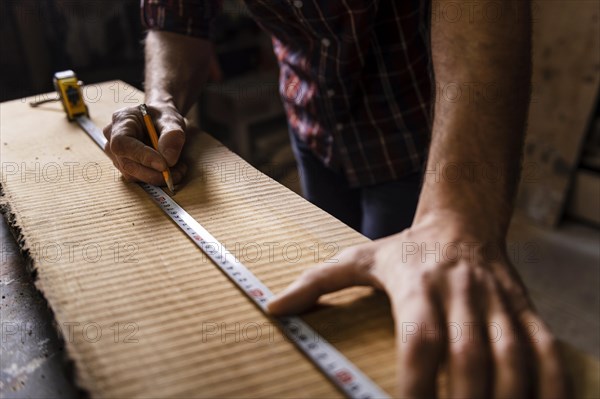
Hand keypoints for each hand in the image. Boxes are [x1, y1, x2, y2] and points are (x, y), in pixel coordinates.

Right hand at [103, 102, 187, 184]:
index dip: (141, 156)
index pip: (122, 143)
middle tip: (178, 172)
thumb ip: (172, 135)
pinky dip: (156, 177)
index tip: (163, 165)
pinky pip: (138, 178)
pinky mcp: (124, 166)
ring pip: (132, 175)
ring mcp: (116, 154)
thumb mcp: (172, 119)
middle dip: (154, 173)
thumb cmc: (163, 116)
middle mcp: (112, 138)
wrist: (160, 120)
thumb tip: (168, 160)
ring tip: (179, 169)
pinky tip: (171, 170)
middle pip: (126, 164)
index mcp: (121, 120)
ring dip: (157, 177)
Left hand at [268, 213, 568, 397]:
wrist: (461, 221)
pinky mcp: (523, 307)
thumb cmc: (404, 250)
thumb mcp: (357, 259)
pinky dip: (551, 381)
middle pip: (469, 352)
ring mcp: (496, 301)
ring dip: (509, 394)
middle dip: (467, 398)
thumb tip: (273, 307)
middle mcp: (459, 293)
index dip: (418, 380)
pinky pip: (544, 346)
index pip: (420, 338)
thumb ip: (316, 283)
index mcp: (416, 285)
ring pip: (512, 353)